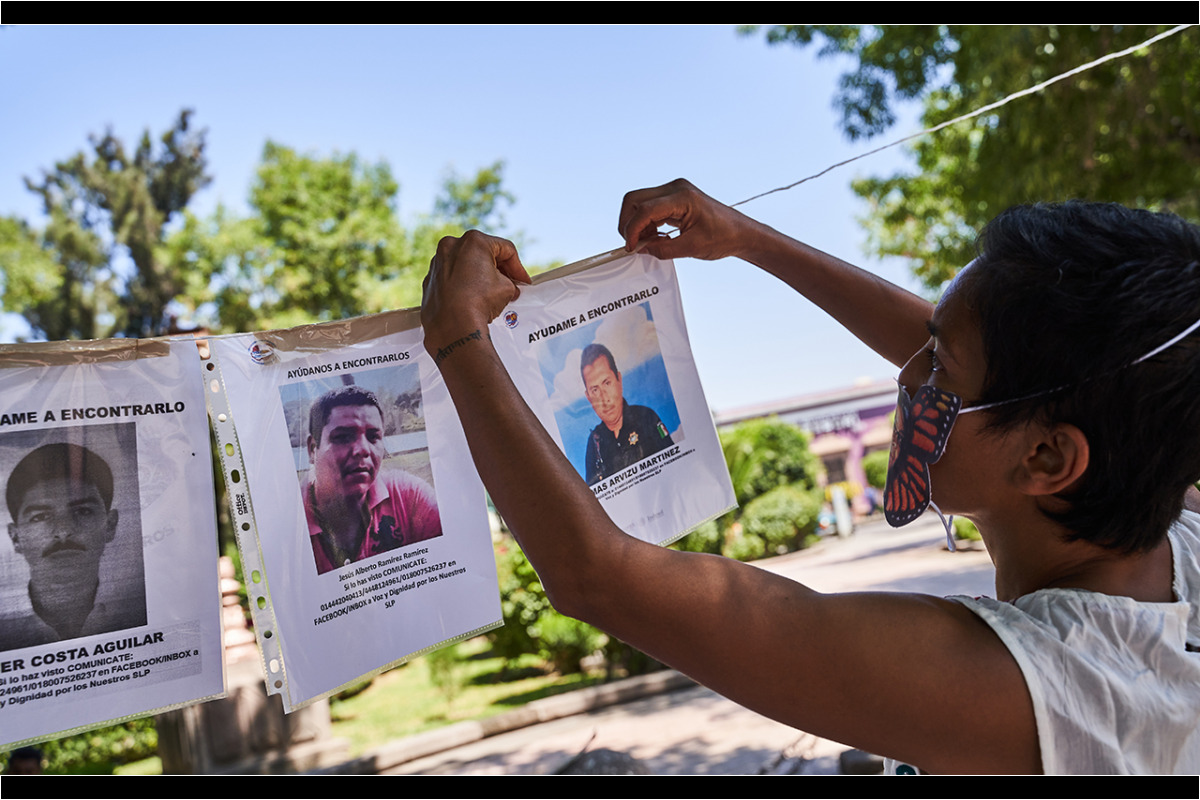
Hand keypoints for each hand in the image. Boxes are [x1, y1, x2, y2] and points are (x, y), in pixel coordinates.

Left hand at [421, 230, 530, 355]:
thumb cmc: (478, 303)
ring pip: (465, 266)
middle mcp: (451, 247)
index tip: (522, 281)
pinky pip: (452, 279)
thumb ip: (508, 281)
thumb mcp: (506, 288)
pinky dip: (463, 286)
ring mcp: (437, 263)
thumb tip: (507, 286)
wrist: (452, 327)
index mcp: (473, 241)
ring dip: (479, 277)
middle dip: (498, 270)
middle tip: (510, 286)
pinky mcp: (430, 281)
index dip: (518, 267)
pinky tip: (472, 300)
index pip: (505, 249)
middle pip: (483, 254)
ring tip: (491, 295)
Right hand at [618, 178, 756, 261]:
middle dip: (629, 223)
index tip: (631, 247)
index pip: (644, 209)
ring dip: (637, 224)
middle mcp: (675, 188)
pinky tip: (655, 237)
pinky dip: (646, 223)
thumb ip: (663, 249)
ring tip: (649, 243)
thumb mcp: (691, 248)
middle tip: (634, 244)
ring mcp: (674, 191)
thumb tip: (641, 249)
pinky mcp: (673, 198)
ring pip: (639, 203)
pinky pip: (650, 207)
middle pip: (635, 200)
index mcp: (682, 197)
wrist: (741, 232)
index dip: (632, 230)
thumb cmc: (724, 237)